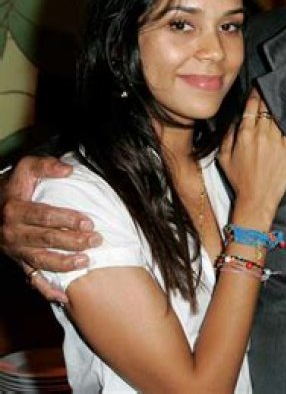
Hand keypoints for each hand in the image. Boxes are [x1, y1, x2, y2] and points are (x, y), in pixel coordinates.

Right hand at [0, 156, 101, 301]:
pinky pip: (32, 279)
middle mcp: (13, 233)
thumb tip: (68, 170)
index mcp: (15, 209)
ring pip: (41, 261)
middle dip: (73, 241)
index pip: (43, 216)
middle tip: (96, 239)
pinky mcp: (19, 262)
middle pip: (46, 239)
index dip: (66, 219)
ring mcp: (15, 250)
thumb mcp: (25, 168)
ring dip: (65, 264)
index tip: (88, 221)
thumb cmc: (14, 186)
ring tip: (86, 262)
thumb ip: (45, 165)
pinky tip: (64, 297)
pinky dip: (47, 290)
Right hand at [218, 90, 285, 230]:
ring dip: (279, 104)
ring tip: (282, 93)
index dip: (255, 94)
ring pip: (279, 115)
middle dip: (268, 95)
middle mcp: (262, 134)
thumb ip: (227, 135)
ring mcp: (277, 141)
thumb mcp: (223, 157)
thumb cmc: (239, 180)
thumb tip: (233, 119)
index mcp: (244, 134)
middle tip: (270, 84)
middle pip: (266, 107)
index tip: (258, 86)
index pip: (251, 107)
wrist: (257, 199)